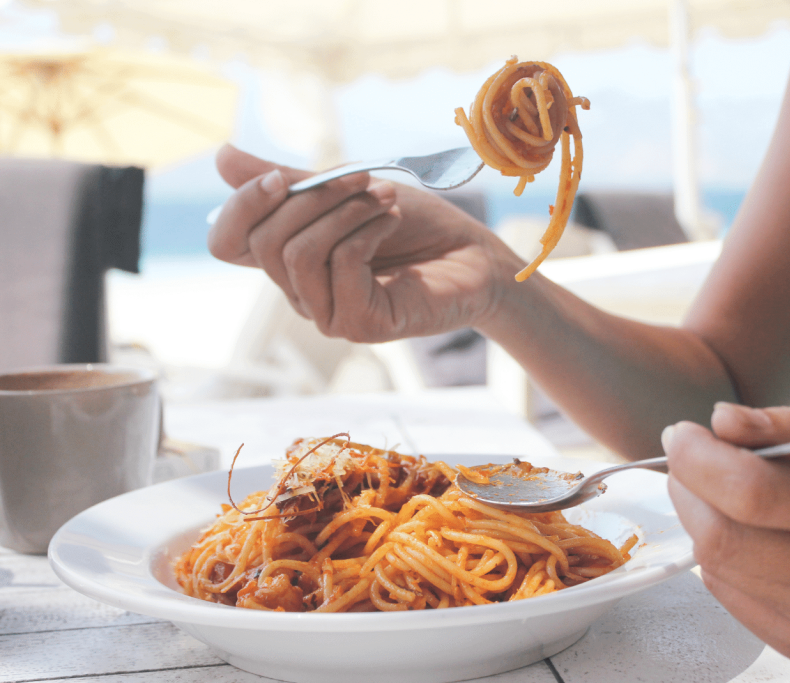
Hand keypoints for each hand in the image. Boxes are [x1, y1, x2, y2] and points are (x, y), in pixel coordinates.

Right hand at [207, 145, 518, 341]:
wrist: (473, 254)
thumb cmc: (413, 224)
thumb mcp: (346, 190)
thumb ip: (290, 179)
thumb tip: (220, 157)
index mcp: (287, 258)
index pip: (227, 241)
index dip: (241, 206)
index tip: (279, 176)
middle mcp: (299, 291)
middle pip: (263, 243)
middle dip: (311, 198)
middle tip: (361, 179)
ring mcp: (327, 314)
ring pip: (297, 255)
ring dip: (344, 213)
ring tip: (384, 199)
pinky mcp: (359, 326)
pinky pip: (339, 267)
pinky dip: (365, 233)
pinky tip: (391, 221)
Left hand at [662, 403, 789, 673]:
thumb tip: (719, 422)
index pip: (758, 492)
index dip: (700, 460)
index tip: (681, 433)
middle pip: (729, 538)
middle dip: (686, 488)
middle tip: (686, 458)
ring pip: (725, 572)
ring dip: (697, 521)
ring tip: (710, 490)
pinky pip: (736, 603)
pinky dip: (720, 561)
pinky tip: (739, 534)